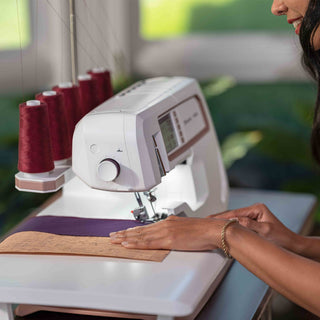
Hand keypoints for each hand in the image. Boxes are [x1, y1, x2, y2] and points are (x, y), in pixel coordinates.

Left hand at [110, 215, 226, 250]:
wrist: (212, 229)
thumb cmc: (203, 230)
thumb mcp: (185, 228)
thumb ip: (175, 231)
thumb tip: (170, 236)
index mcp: (168, 222)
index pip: (146, 227)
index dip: (133, 230)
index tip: (124, 232)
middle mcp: (164, 225)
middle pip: (140, 230)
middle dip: (124, 233)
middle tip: (112, 236)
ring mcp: (165, 232)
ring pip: (141, 236)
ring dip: (125, 238)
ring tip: (114, 240)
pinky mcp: (169, 240)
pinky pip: (148, 243)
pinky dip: (136, 243)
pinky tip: (127, 244)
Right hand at [209, 203, 299, 252]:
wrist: (291, 245)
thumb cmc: (281, 238)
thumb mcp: (265, 232)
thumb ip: (250, 225)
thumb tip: (236, 221)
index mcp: (257, 208)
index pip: (235, 213)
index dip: (222, 217)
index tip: (211, 219)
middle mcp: (254, 210)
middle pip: (232, 214)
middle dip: (219, 218)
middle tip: (206, 221)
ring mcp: (253, 216)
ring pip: (234, 218)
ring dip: (223, 222)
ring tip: (210, 224)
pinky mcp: (252, 222)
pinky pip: (237, 223)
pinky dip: (229, 226)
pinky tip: (222, 228)